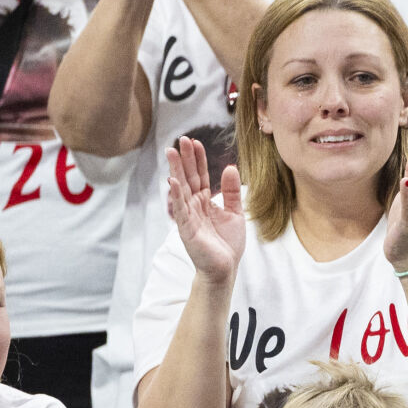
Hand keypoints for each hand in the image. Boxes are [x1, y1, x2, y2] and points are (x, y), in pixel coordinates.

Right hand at [167, 136, 243, 282]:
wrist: (225, 268)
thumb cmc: (228, 243)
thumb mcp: (235, 212)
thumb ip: (233, 191)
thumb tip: (230, 167)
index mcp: (205, 202)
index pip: (200, 175)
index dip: (198, 159)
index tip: (196, 142)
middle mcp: (194, 206)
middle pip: (188, 178)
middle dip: (184, 159)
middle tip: (181, 139)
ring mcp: (189, 216)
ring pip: (181, 189)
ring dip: (176, 170)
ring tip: (171, 152)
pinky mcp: (187, 229)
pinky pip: (181, 209)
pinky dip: (176, 195)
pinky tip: (172, 180)